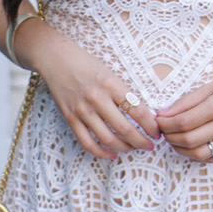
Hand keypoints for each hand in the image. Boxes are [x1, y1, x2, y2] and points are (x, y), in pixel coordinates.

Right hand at [27, 28, 160, 161]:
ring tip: (133, 148)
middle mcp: (96, 98)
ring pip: (108, 139)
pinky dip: (101, 152)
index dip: (151, 125)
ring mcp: (82, 110)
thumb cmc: (85, 63)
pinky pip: (87, 142)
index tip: (157, 132)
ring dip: (125, 148)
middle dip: (142, 142)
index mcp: (111, 83)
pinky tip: (111, 154)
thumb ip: (123, 92)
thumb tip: (143, 114)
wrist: (55, 58)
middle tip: (150, 145)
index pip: (137, 110)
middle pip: (125, 129)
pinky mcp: (70, 118)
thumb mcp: (110, 72)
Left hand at [155, 64, 212, 162]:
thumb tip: (164, 114)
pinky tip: (188, 144)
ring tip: (173, 137)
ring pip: (198, 153)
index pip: (184, 122)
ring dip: (179, 148)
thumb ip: (187, 100)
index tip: (158, 119)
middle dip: (169, 136)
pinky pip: (211, 157)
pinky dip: (195, 154)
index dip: (166, 124)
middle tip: (162, 128)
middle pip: (189, 140)